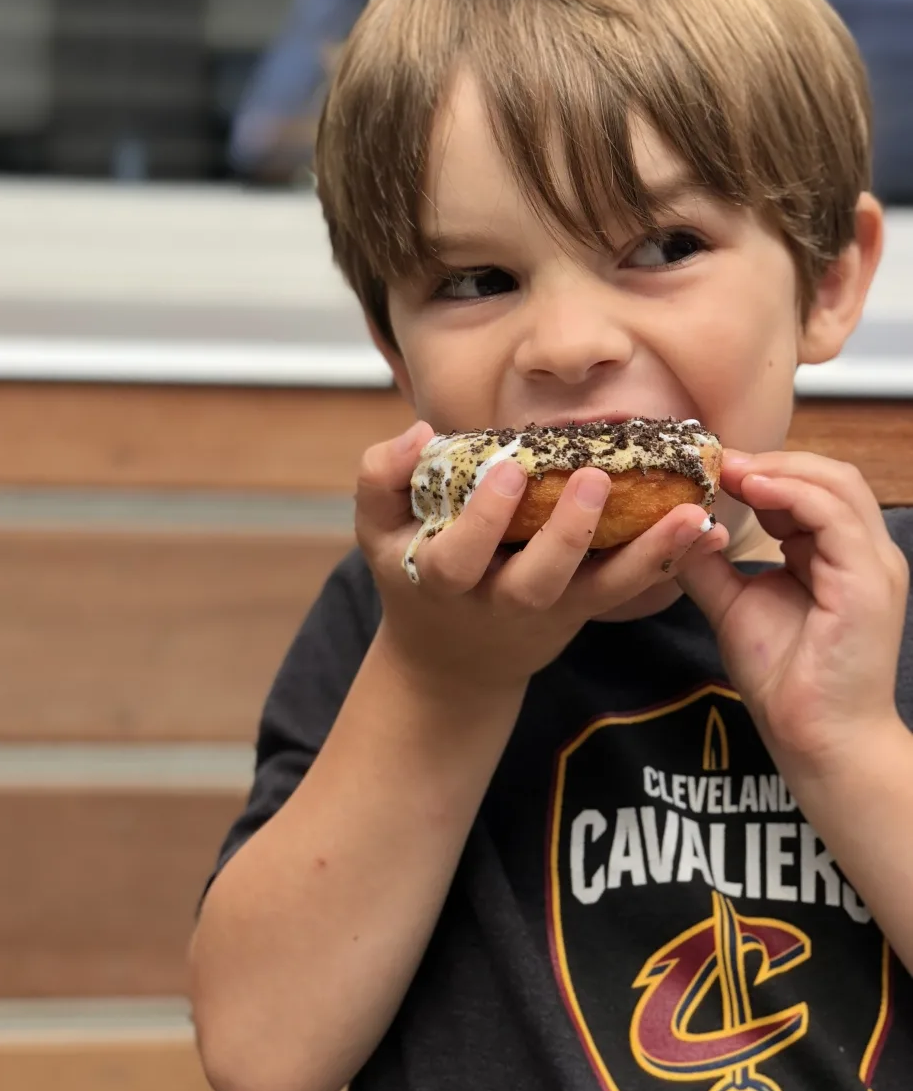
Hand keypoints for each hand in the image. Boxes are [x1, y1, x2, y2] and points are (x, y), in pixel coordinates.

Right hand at [356, 421, 728, 701]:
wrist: (452, 659)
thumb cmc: (414, 572)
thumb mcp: (379, 529)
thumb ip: (382, 477)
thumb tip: (418, 431)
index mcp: (441, 580)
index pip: (457, 559)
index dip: (482, 521)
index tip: (508, 473)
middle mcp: (498, 602)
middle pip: (534, 583)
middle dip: (566, 536)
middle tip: (597, 480)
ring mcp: (549, 610)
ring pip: (599, 593)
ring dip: (647, 555)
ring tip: (690, 516)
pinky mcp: (586, 608)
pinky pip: (631, 590)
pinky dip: (671, 563)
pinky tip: (712, 532)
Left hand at [677, 450, 908, 774]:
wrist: (815, 736)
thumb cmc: (784, 679)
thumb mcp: (733, 605)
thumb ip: (708, 565)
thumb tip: (671, 528)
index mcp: (835, 553)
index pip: (807, 488)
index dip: (761, 470)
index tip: (708, 466)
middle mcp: (861, 551)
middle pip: (828, 475)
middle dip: (771, 459)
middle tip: (716, 461)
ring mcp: (872, 563)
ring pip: (837, 484)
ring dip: (780, 468)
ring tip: (730, 470)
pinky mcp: (869, 581)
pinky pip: (835, 516)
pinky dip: (793, 493)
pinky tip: (752, 489)